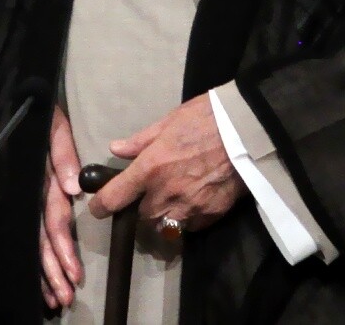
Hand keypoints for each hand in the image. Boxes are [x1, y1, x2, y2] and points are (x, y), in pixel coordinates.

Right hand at [40, 105, 82, 310]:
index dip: (63, 249)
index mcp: (39, 178)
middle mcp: (29, 193)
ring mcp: (22, 197)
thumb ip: (62, 155)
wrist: (13, 100)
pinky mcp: (21, 197)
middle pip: (41, 239)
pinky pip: (26, 231)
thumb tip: (73, 190)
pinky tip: (41, 279)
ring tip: (56, 298)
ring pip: (32, 241)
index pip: (52, 220)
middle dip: (53, 271)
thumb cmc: (36, 113)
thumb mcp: (53, 127)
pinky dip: (34, 257)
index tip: (75, 275)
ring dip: (44, 271)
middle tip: (66, 298)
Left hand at [87, 94, 243, 233]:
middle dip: (143, 207)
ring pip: (165, 226)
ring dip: (163, 216)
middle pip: (143, 216)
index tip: (98, 209)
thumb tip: (116, 149)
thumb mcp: (168, 121)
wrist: (245, 130)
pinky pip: (191, 226)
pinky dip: (188, 218)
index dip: (101, 206)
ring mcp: (189, 208)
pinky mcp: (210, 215)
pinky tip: (194, 201)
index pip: (116, 197)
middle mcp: (166, 193)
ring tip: (171, 200)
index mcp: (151, 168)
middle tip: (151, 192)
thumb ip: (140, 141)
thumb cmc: (204, 117)